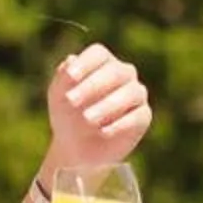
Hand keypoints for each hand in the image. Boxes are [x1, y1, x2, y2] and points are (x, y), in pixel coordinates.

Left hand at [46, 44, 151, 169]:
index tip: (70, 77)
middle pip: (116, 71)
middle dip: (93, 85)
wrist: (77, 147)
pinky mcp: (143, 116)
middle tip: (72, 101)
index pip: (98, 54)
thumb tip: (71, 60)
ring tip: (87, 119)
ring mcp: (136, 94)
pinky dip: (120, 124)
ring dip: (108, 105)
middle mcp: (123, 74)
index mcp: (102, 63)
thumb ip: (63, 77)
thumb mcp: (58, 96)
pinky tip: (103, 132)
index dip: (85, 63)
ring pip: (131, 92)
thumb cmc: (67, 115)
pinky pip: (138, 115)